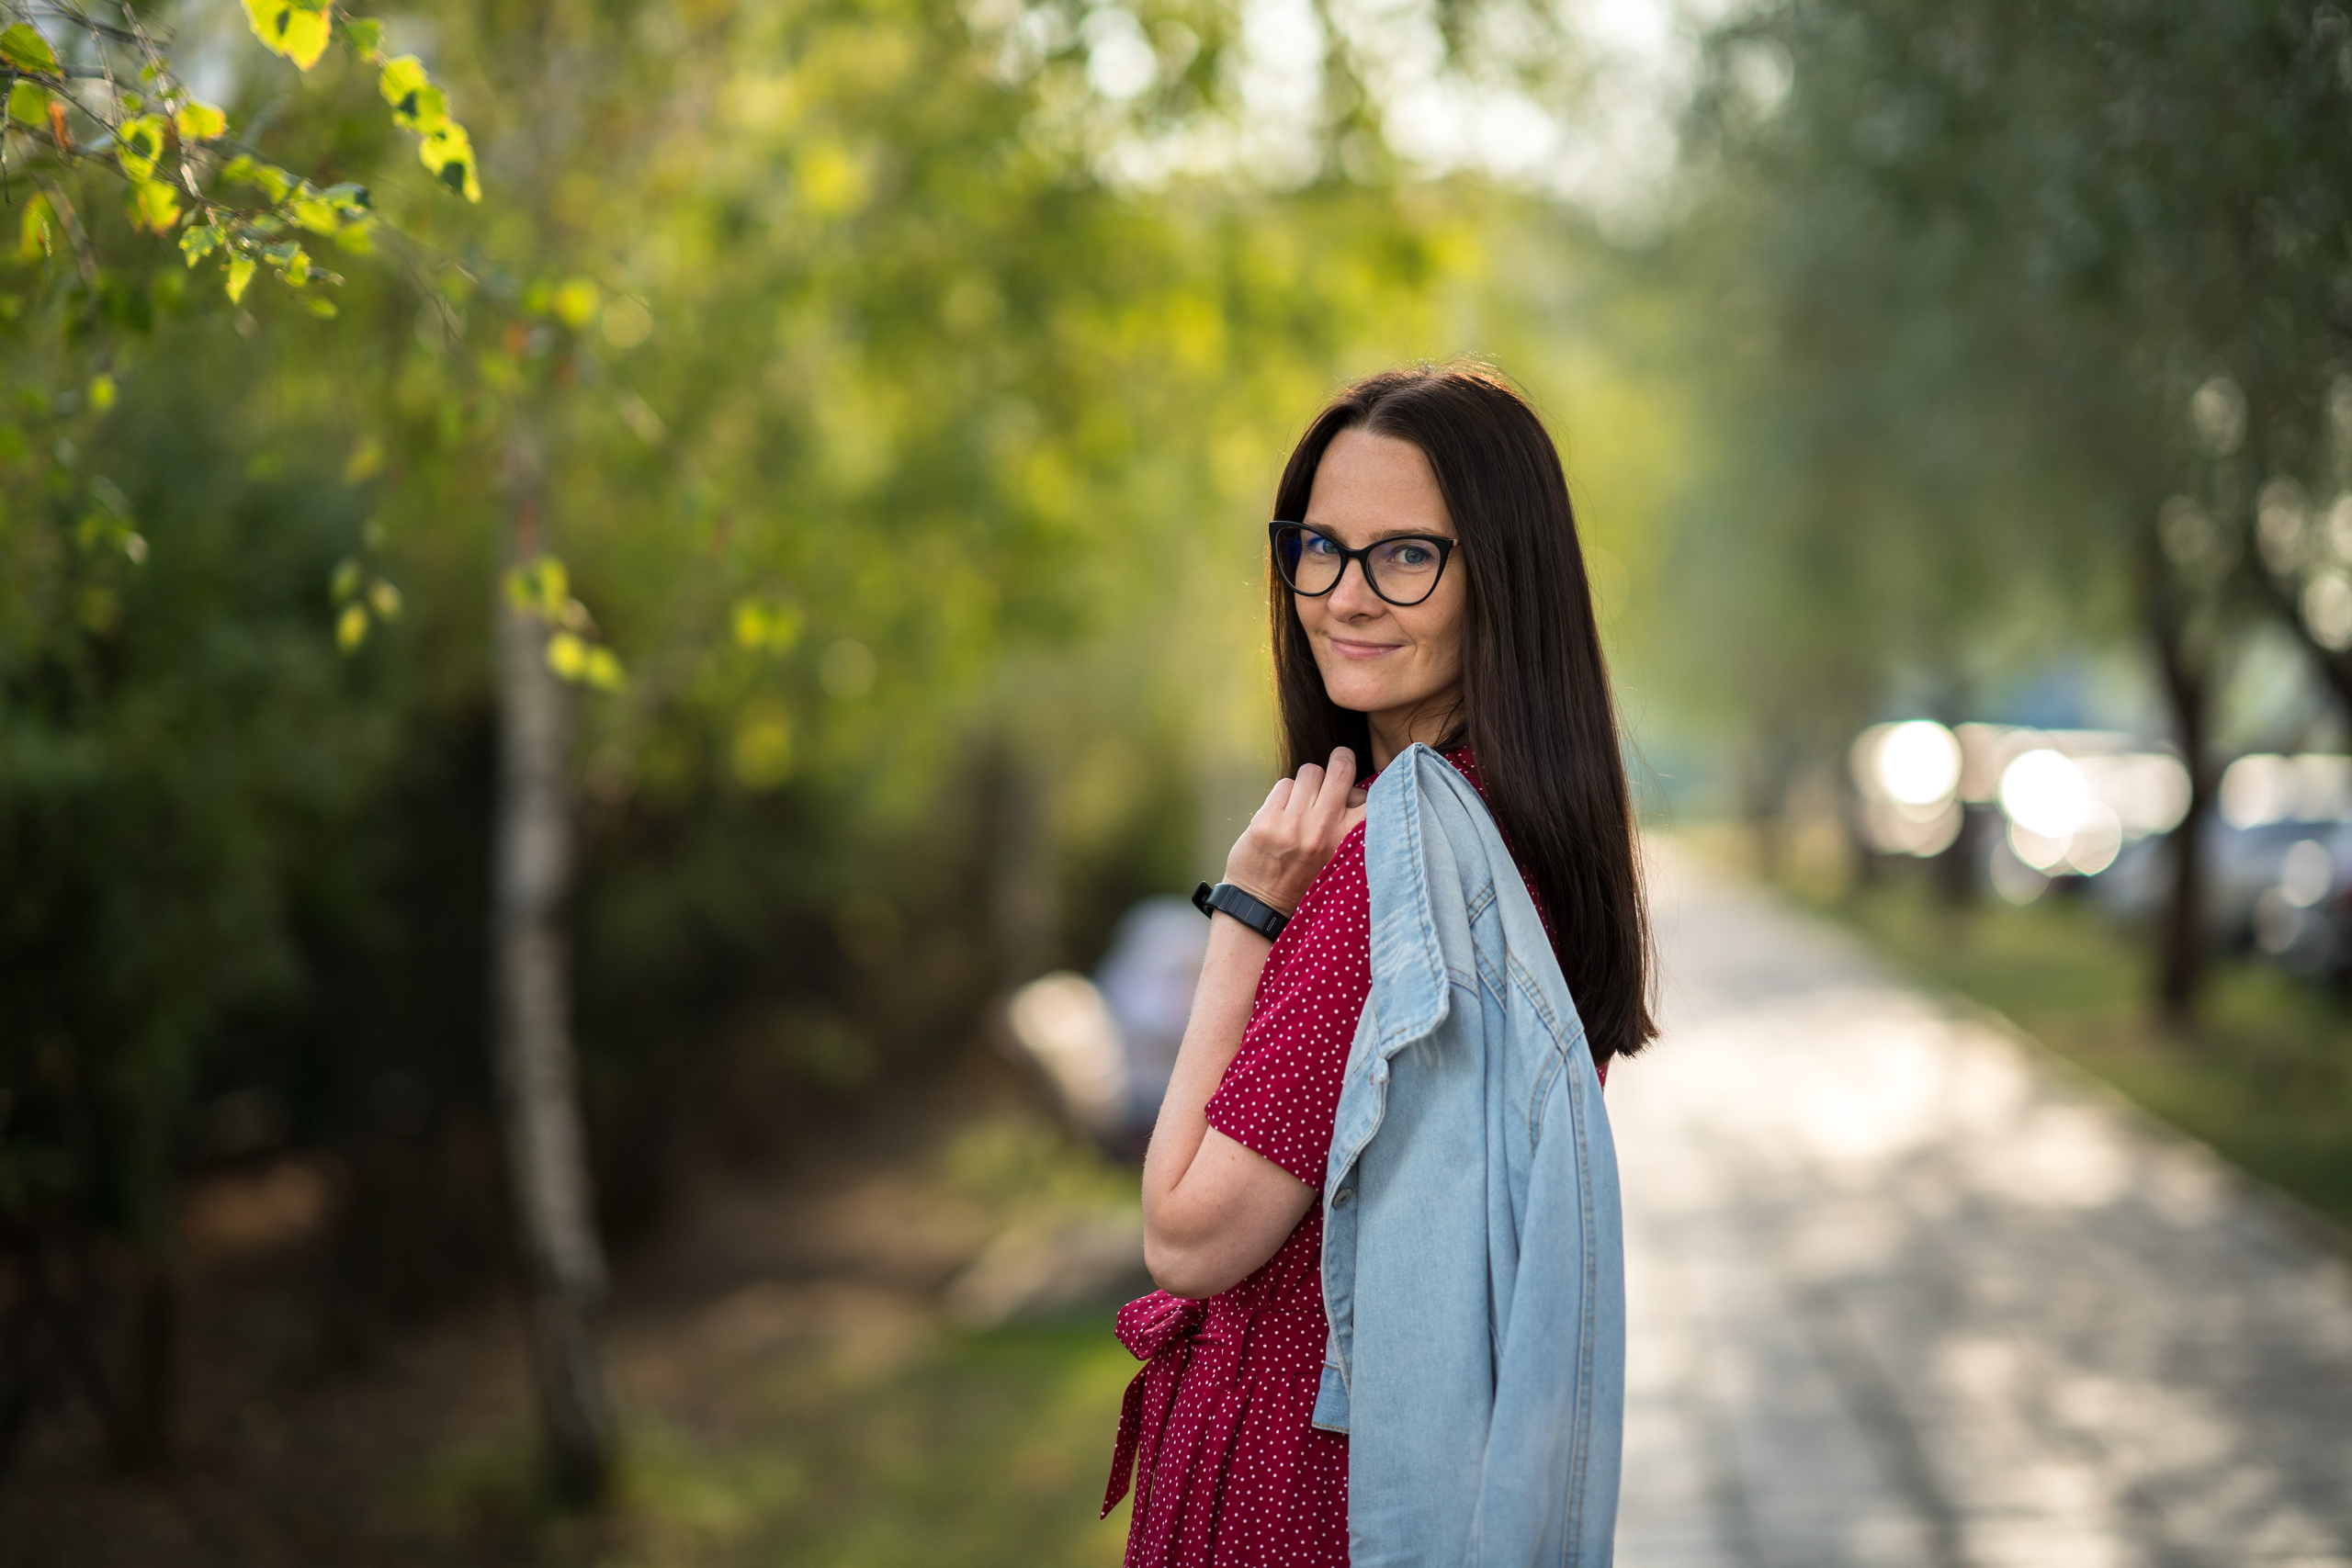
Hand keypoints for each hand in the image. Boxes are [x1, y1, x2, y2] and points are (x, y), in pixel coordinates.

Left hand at [1221, 747, 1368, 915]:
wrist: (1262, 905)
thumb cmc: (1308, 879)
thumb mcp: (1342, 858)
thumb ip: (1352, 825)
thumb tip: (1356, 787)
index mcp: (1347, 841)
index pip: (1371, 796)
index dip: (1364, 790)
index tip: (1357, 793)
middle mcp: (1322, 830)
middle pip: (1340, 768)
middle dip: (1342, 759)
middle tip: (1340, 762)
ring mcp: (1292, 824)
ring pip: (1310, 772)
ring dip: (1309, 783)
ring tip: (1305, 804)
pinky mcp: (1266, 820)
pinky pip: (1283, 784)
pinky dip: (1285, 795)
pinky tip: (1284, 815)